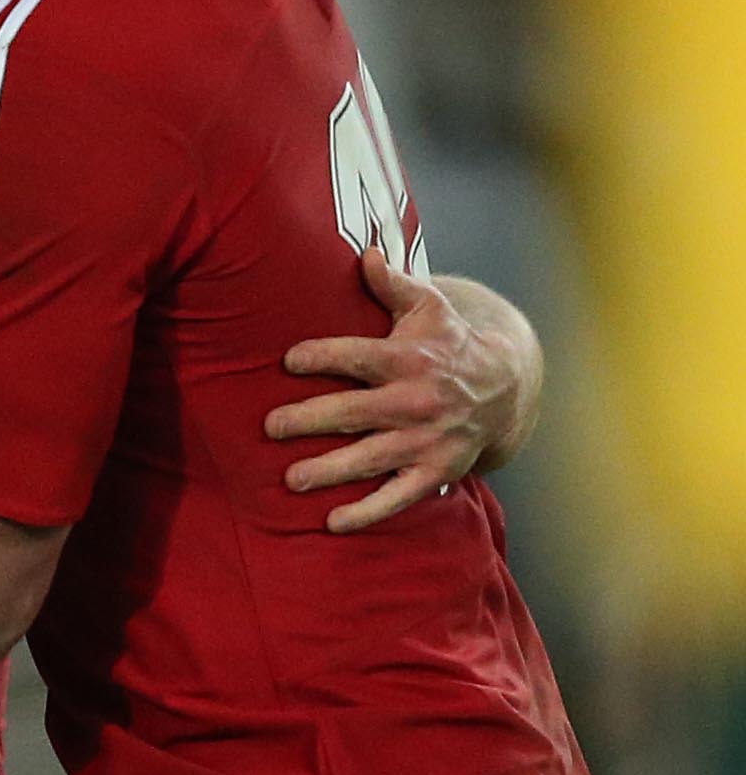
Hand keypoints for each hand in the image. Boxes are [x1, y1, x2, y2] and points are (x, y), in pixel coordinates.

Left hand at [267, 247, 515, 531]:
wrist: (504, 388)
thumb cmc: (449, 341)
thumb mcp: (428, 306)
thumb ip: (391, 283)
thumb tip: (365, 252)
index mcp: (408, 359)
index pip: (358, 356)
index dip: (323, 356)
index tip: (288, 360)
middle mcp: (416, 402)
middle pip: (355, 412)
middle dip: (310, 420)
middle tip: (270, 426)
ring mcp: (426, 440)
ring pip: (371, 458)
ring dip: (330, 471)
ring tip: (291, 479)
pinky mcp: (436, 471)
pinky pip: (399, 496)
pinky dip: (368, 512)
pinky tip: (333, 522)